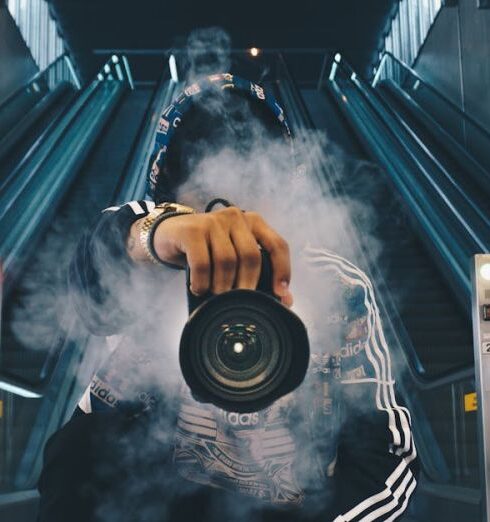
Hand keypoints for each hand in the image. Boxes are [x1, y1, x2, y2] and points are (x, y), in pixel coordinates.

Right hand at [128, 206, 292, 305]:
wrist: (169, 235)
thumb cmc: (207, 250)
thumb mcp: (234, 257)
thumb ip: (258, 273)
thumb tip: (286, 300)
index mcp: (253, 222)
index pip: (277, 245)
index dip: (282, 270)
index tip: (280, 294)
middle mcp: (236, 217)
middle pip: (251, 256)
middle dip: (247, 285)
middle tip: (238, 302)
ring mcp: (213, 221)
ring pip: (227, 261)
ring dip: (221, 286)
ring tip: (215, 296)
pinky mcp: (192, 230)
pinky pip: (202, 263)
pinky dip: (202, 282)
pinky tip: (198, 288)